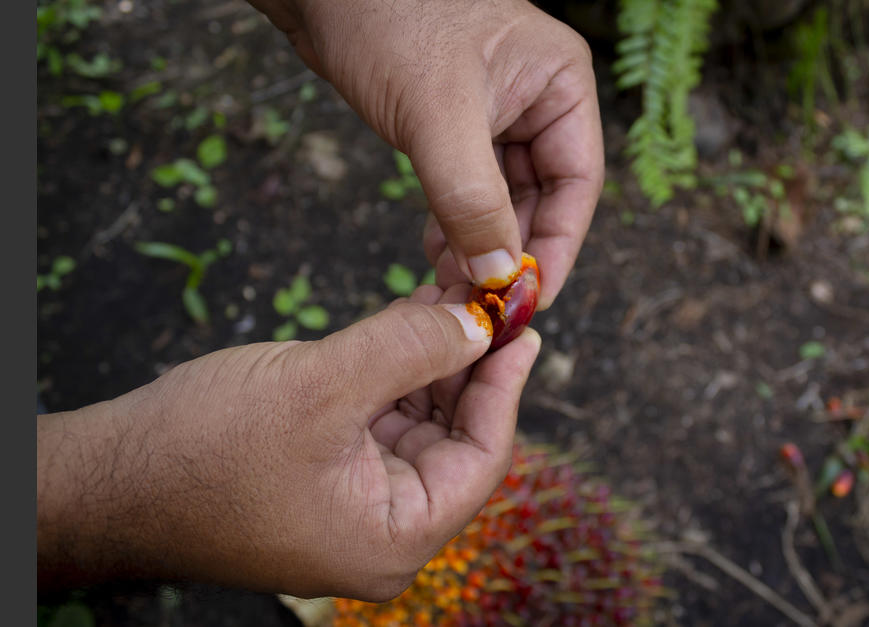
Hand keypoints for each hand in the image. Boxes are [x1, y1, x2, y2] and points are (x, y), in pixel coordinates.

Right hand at [37, 285, 540, 599]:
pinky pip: (379, 414)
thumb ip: (409, 349)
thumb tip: (479, 319)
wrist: (109, 476)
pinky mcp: (325, 470)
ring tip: (454, 293)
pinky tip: (412, 316)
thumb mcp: (320, 387)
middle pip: (453, 435)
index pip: (480, 458)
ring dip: (432, 356)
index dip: (504, 384)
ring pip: (418, 418)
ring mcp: (353, 499)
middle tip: (490, 297)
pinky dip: (395, 367)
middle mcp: (381, 528)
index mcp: (393, 537)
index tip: (523, 324)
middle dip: (468, 361)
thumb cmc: (203, 449)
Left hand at [248, 0, 604, 307]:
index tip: (532, 299)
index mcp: (559, 84)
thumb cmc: (387, 19)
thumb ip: (472, 200)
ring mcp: (494, 111)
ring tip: (454, 284)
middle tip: (483, 303)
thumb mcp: (437, 116)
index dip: (557, 247)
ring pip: (501, 198)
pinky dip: (454, 224)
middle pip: (541, 197)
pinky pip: (467, 188)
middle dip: (510, 251)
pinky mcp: (453, 123)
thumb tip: (499, 274)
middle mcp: (535, 99)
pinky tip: (437, 253)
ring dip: (480, 244)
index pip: (577, 183)